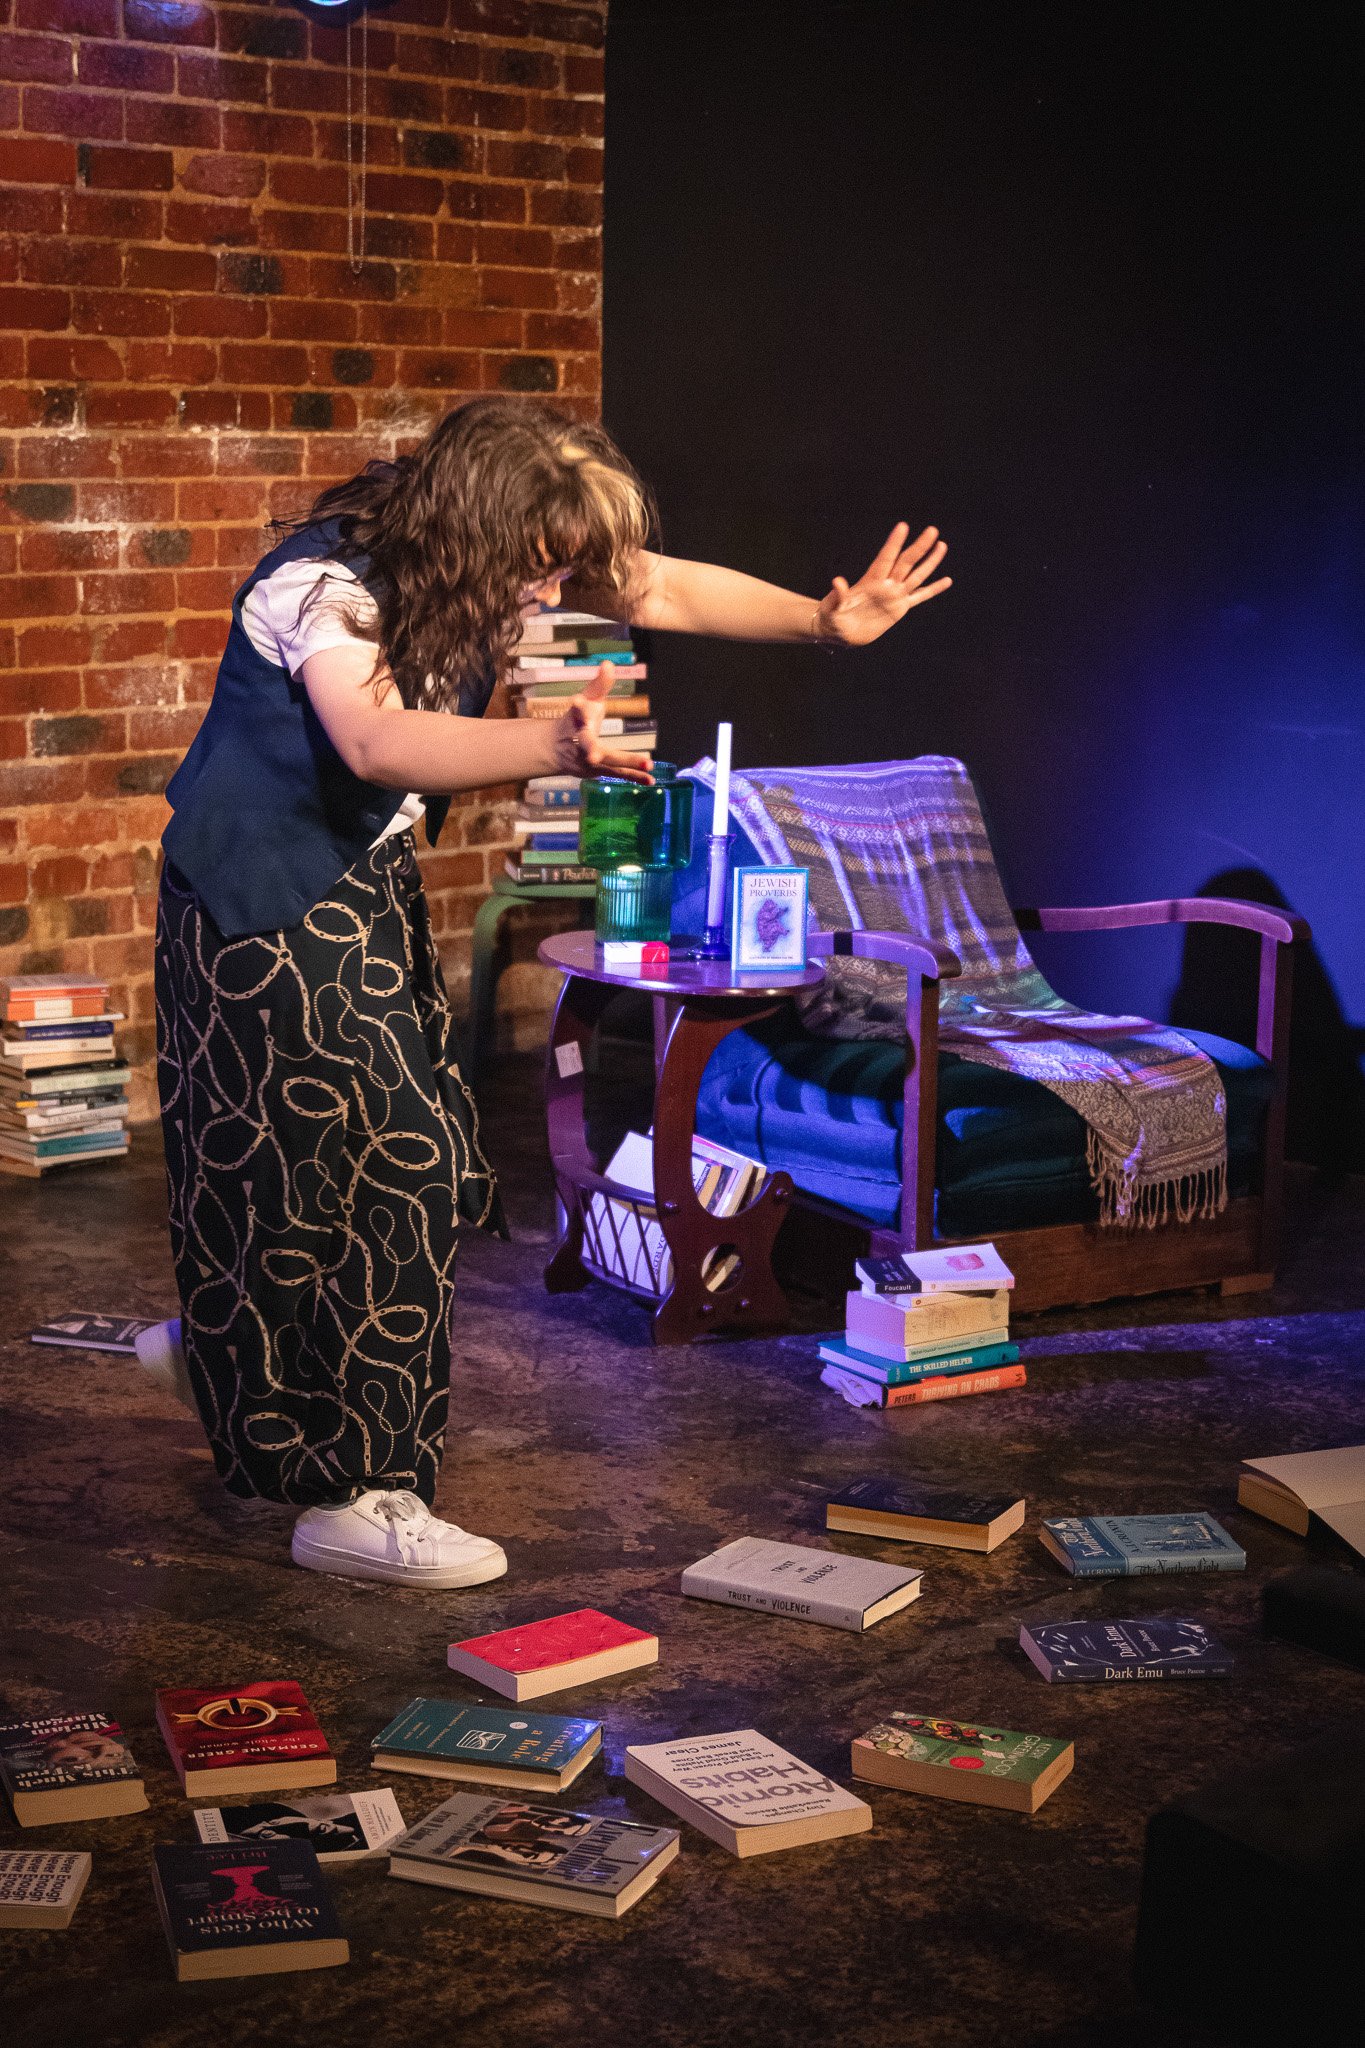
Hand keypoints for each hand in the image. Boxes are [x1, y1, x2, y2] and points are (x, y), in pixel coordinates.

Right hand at [553, 664, 653, 783]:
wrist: (555, 750)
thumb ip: (599, 685)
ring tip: (648, 764)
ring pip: (608, 763)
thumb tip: (609, 663)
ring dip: (627, 764)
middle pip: (587, 744)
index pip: (577, 711)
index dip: (578, 706)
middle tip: (593, 756)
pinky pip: (618, 774)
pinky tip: (651, 780)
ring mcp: (588, 759)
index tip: (576, 701)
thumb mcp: (587, 700)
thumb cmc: (576, 721)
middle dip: (591, 749)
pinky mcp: (597, 772)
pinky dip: (634, 776)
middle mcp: (580, 742)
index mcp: (576, 720)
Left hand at [813, 523, 950, 646]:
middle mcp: (885, 585)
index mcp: (870, 581)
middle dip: (919, 547)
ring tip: (942, 545)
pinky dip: (933, 590)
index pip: (885, 558)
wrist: (838, 630)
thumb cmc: (831, 616)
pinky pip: (920, 597)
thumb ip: (837, 595)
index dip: (893, 543)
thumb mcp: (832, 607)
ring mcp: (894, 596)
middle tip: (932, 530)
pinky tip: (947, 581)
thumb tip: (837, 581)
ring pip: (917, 576)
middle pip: (906, 562)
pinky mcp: (899, 609)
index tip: (903, 526)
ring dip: (930, 562)